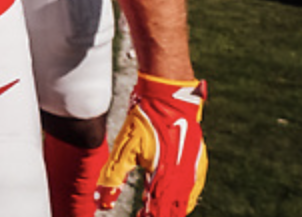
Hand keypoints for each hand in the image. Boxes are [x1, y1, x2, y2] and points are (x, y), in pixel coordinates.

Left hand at [96, 74, 207, 216]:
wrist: (168, 97)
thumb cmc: (143, 121)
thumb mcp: (124, 150)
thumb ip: (113, 178)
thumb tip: (102, 202)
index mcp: (163, 177)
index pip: (156, 208)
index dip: (148, 216)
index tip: (139, 216)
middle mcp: (181, 176)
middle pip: (172, 207)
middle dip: (159, 213)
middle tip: (146, 214)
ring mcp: (192, 168)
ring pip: (186, 200)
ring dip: (172, 207)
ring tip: (159, 210)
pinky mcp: (198, 159)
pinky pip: (195, 186)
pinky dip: (186, 196)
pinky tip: (181, 198)